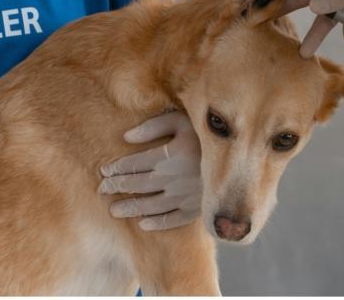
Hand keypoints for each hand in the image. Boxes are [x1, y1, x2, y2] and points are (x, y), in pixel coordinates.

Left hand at [99, 110, 201, 230]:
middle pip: (137, 185)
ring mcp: (184, 196)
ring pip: (150, 205)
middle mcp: (172, 179)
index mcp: (167, 156)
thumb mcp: (182, 120)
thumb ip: (154, 126)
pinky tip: (144, 224)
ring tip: (114, 211)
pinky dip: (157, 223)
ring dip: (130, 208)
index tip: (104, 171)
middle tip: (102, 191)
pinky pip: (173, 219)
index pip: (133, 164)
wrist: (242, 155)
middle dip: (117, 188)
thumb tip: (127, 137)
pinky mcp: (197, 208)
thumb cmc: (207, 133)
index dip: (116, 168)